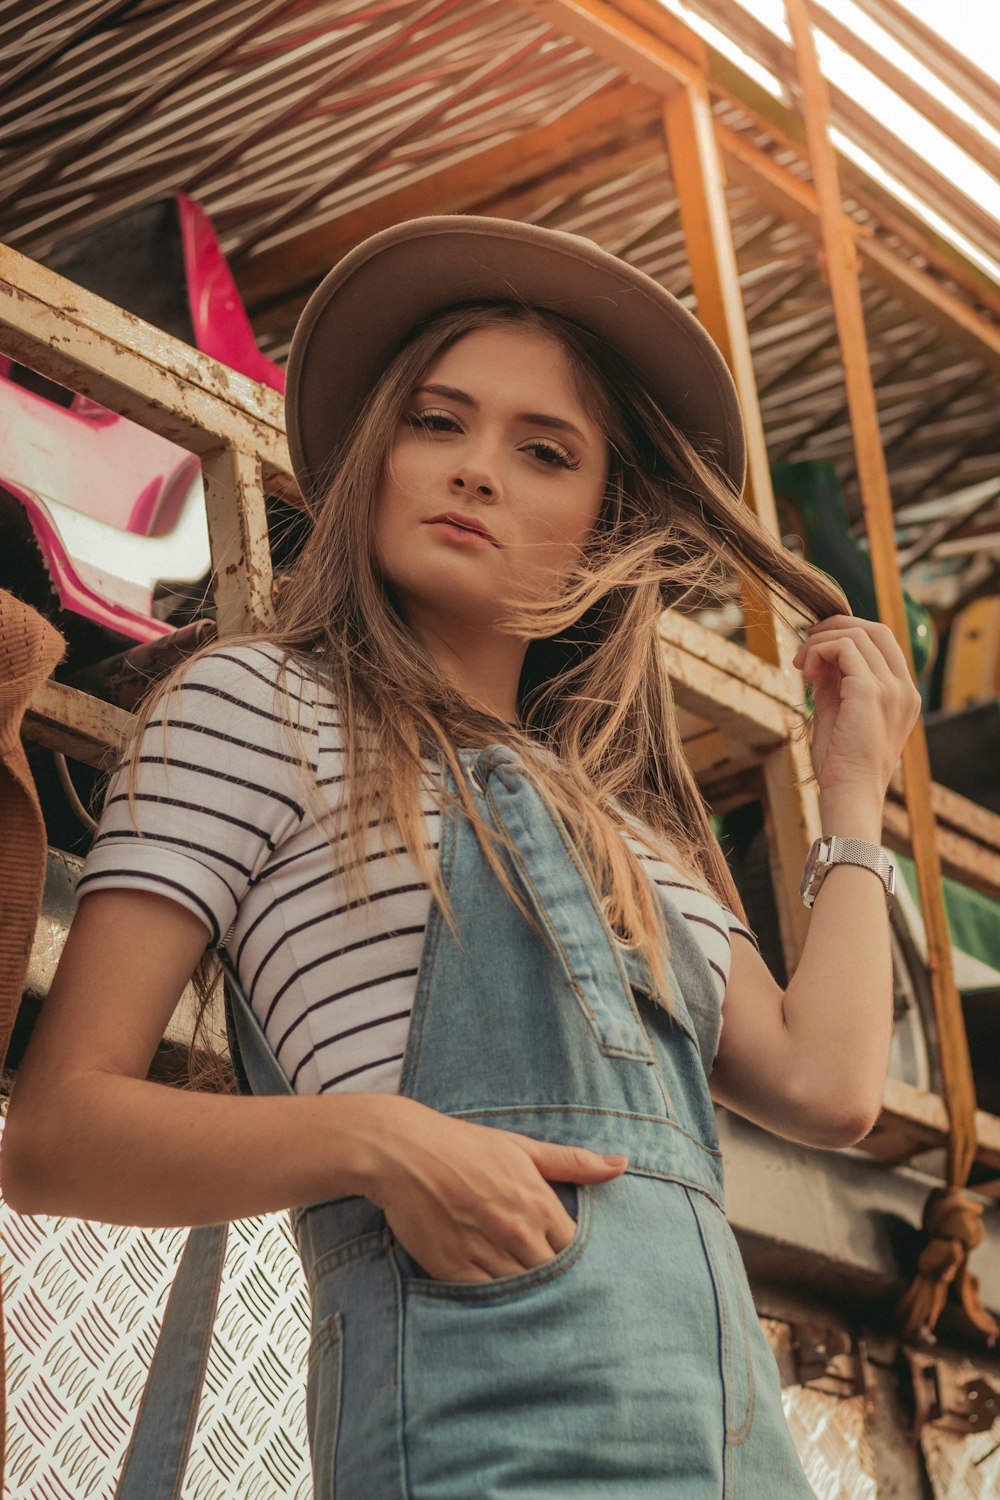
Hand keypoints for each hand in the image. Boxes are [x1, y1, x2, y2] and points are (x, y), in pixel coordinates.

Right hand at [366, 1097, 626, 1282]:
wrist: (404, 1152)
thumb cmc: (466, 1147)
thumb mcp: (522, 1148)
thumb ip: (573, 1162)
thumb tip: (622, 1165)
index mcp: (539, 1203)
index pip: (576, 1250)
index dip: (579, 1261)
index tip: (578, 1269)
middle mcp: (517, 1231)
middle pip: (553, 1276)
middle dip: (558, 1285)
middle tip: (565, 1299)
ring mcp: (485, 1252)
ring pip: (523, 1293)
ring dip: (531, 1298)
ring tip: (539, 1308)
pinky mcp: (454, 1268)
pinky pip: (487, 1299)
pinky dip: (496, 1304)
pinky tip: (504, 1306)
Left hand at [793, 615, 921, 823]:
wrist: (850, 794)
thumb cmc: (842, 763)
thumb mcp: (838, 711)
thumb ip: (834, 681)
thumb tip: (819, 653)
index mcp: (903, 694)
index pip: (882, 642)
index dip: (848, 634)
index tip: (816, 649)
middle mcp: (904, 688)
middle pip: (875, 629)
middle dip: (836, 627)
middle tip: (805, 645)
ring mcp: (892, 689)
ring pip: (857, 635)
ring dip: (820, 642)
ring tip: (800, 666)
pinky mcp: (871, 691)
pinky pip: (844, 648)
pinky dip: (819, 651)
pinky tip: (804, 672)